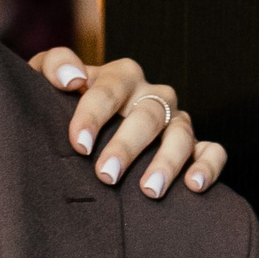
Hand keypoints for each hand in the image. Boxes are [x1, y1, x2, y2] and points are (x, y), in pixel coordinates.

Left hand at [29, 49, 227, 197]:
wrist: (79, 134)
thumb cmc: (61, 106)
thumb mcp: (46, 80)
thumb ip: (53, 66)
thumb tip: (72, 78)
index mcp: (120, 77)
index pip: (110, 89)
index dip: (95, 114)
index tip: (80, 144)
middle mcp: (152, 96)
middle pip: (148, 114)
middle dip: (127, 145)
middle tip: (107, 174)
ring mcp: (174, 121)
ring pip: (181, 133)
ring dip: (167, 161)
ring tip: (148, 190)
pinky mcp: (194, 146)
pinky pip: (213, 151)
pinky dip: (208, 166)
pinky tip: (193, 186)